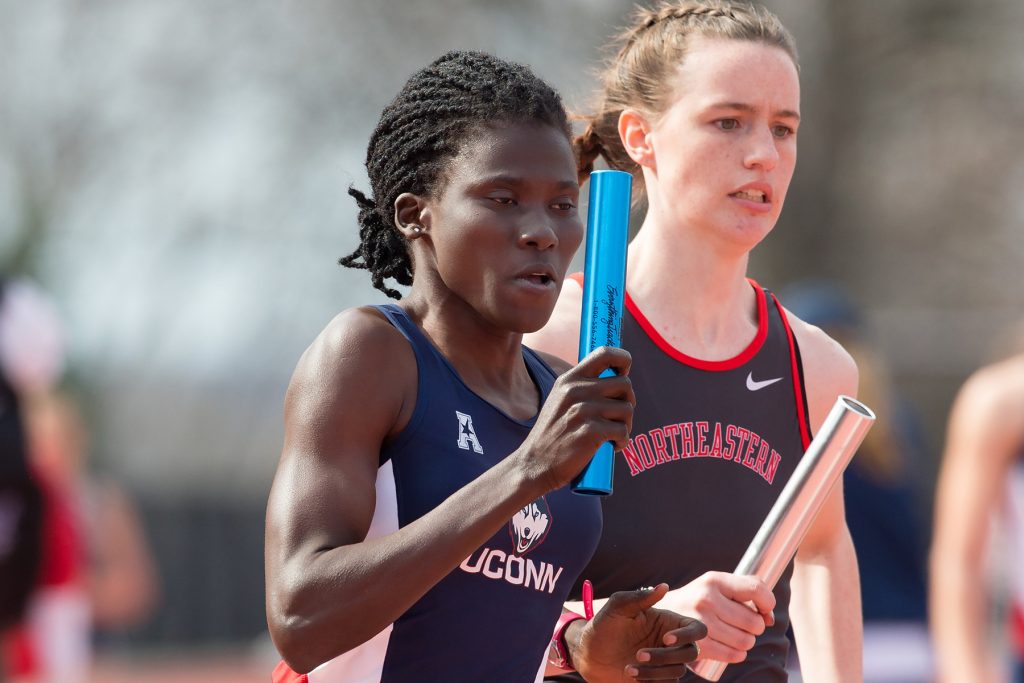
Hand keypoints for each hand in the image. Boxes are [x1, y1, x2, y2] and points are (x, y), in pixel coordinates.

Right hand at [515, 346, 633, 491]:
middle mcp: (576, 390)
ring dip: (626, 425)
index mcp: (569, 380)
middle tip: (618, 417)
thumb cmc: (553, 434)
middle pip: (624, 384)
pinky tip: (612, 446)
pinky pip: (623, 431)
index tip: (625, 372)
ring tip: (613, 435)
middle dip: (628, 402)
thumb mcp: (560, 400)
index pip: (604, 353)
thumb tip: (616, 377)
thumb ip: (582, 387)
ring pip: (627, 409)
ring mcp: (583, 410)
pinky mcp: (591, 432)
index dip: (623, 359)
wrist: (534, 464)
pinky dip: (623, 441)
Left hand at [569, 584, 706, 681]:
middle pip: (691, 653)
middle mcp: (671, 643)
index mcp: (668, 622)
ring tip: (628, 668)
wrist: (587, 655)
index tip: (666, 639)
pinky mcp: (658, 679)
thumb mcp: (617, 607)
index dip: (688, 635)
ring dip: (655, 671)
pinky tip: (632, 675)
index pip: (696, 628)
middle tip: (638, 654)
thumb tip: (664, 586)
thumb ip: (639, 597)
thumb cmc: (603, 626)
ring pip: (678, 671)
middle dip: (666, 656)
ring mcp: (665, 663)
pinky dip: (651, 681)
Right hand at [654, 572, 774, 664]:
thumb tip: (769, 618)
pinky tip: (730, 647)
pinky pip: (733, 655)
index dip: (768, 603)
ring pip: (746, 641)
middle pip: (754, 622)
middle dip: (755, 627)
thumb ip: (746, 591)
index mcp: (714, 580)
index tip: (763, 610)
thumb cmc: (697, 600)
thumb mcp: (715, 585)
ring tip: (734, 635)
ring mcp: (701, 622)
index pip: (756, 589)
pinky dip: (737, 654)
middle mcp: (707, 599)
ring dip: (746, 642)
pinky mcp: (697, 644)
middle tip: (743, 624)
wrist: (660, 615)